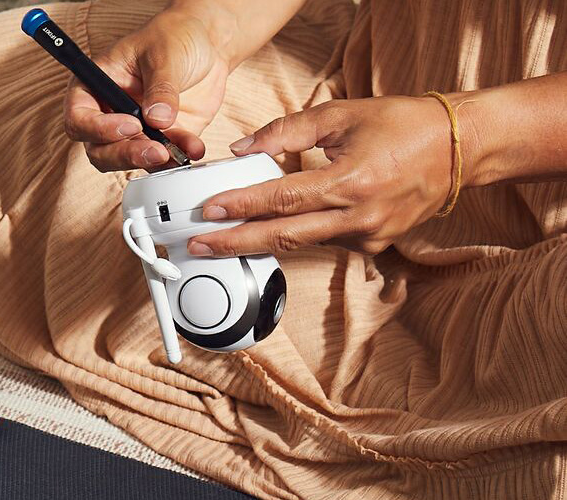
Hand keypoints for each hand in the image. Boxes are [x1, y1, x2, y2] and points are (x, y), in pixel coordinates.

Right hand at [63, 8, 231, 170]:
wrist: (205, 44)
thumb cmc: (172, 38)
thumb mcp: (164, 55)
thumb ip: (160, 88)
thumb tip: (158, 119)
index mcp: (95, 86)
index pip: (79, 118)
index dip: (98, 128)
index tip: (131, 124)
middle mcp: (108, 113)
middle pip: (99, 149)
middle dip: (124, 155)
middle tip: (155, 151)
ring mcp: (134, 130)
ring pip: (126, 161)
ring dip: (148, 162)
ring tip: (174, 153)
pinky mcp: (160, 140)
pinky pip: (162, 160)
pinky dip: (177, 159)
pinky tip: (193, 148)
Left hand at [188, 95, 461, 256]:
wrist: (460, 148)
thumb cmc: (403, 125)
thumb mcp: (340, 115)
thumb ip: (286, 131)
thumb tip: (242, 148)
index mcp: (352, 182)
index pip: (282, 199)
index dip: (241, 207)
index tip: (208, 212)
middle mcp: (361, 217)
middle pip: (285, 236)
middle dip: (236, 243)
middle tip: (198, 244)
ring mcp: (369, 236)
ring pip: (303, 242)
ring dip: (261, 240)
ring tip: (222, 237)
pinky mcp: (374, 244)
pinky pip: (324, 242)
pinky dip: (296, 234)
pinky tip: (271, 229)